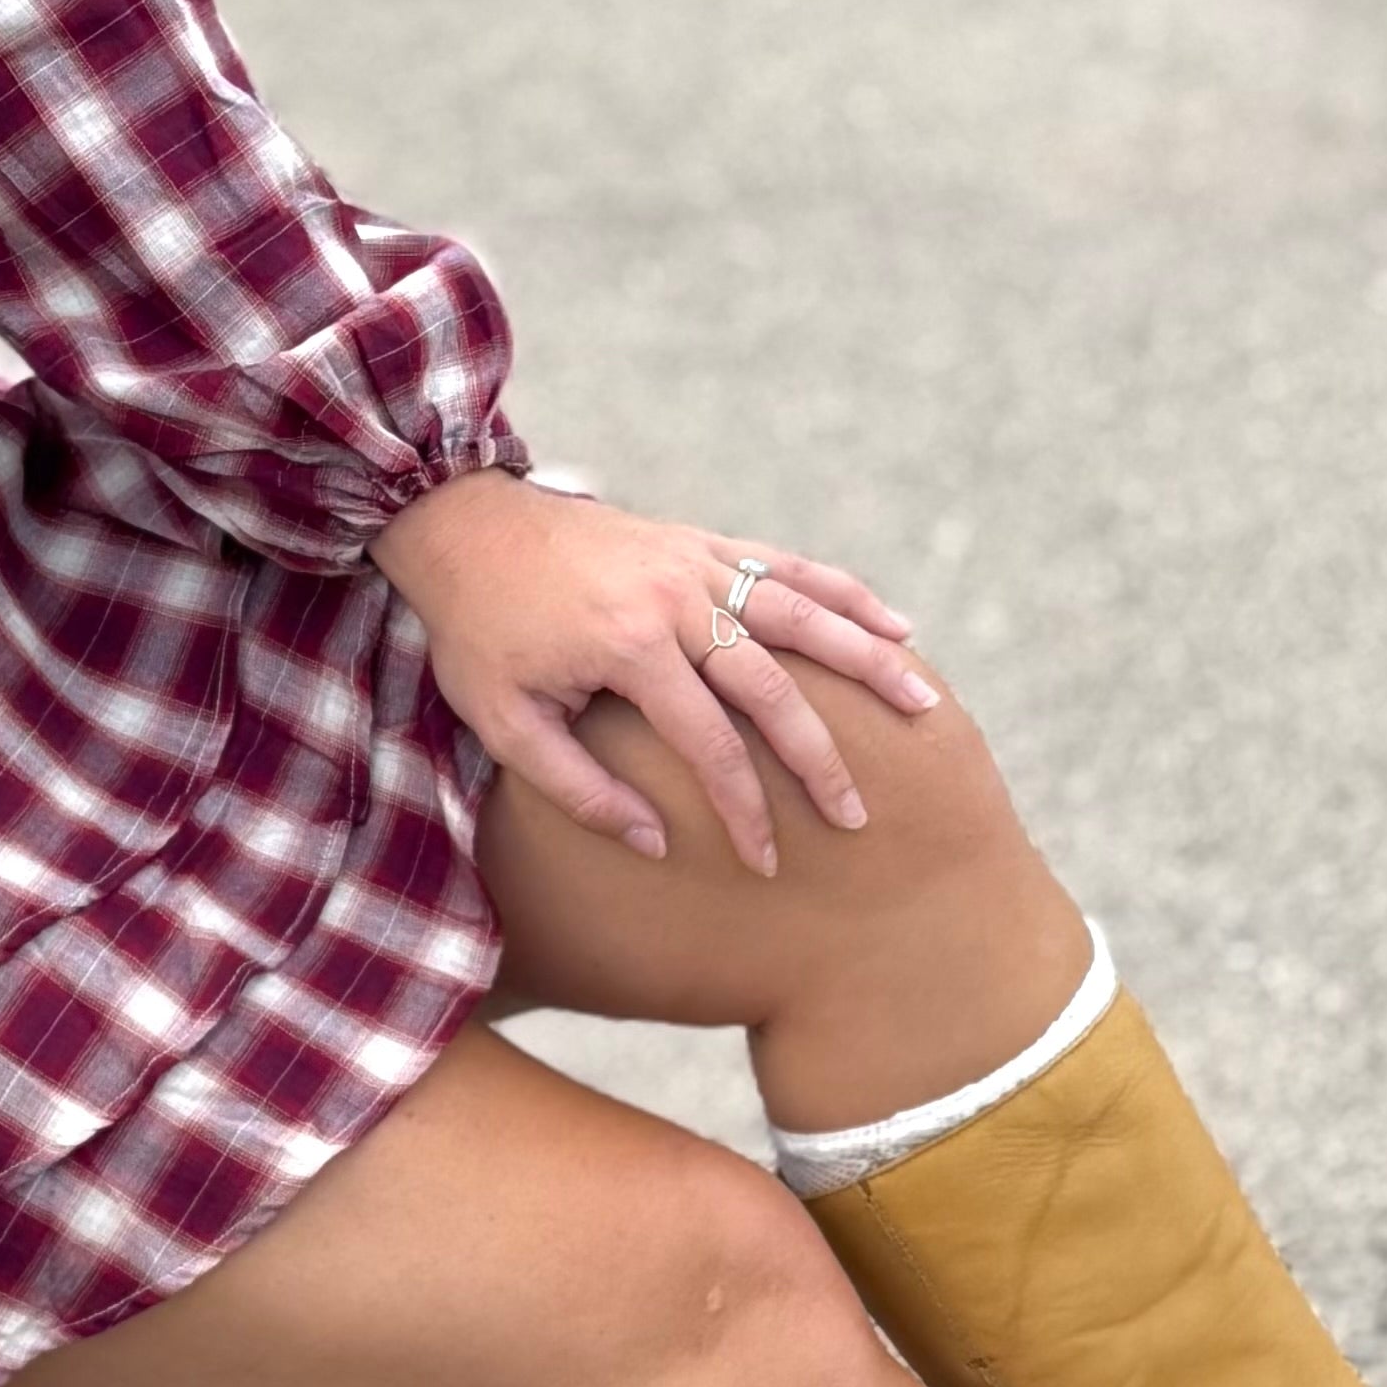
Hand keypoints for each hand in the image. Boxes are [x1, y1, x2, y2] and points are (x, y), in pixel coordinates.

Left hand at [367, 474, 936, 877]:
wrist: (462, 525)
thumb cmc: (478, 632)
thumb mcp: (503, 722)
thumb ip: (578, 788)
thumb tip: (657, 843)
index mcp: (627, 644)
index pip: (709, 742)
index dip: (743, 808)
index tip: (767, 861)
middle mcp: (675, 596)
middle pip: (772, 684)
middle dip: (820, 757)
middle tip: (856, 816)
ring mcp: (695, 561)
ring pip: (803, 613)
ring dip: (867, 660)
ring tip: (924, 705)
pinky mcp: (700, 542)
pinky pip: (787, 566)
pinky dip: (844, 594)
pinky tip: (896, 625)